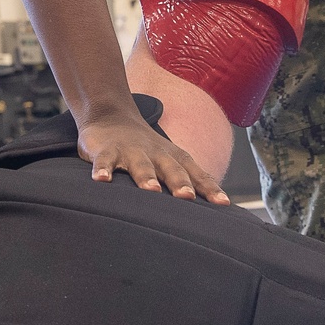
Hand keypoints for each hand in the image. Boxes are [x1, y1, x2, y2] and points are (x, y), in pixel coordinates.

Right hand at [77, 116, 229, 203]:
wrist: (111, 115)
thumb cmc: (147, 148)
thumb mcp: (170, 160)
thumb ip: (189, 180)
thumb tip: (217, 209)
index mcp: (174, 158)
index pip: (196, 174)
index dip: (209, 188)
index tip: (223, 204)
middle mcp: (156, 154)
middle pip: (171, 169)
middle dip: (180, 183)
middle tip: (188, 197)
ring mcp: (131, 151)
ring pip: (140, 165)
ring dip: (146, 177)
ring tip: (152, 190)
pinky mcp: (106, 150)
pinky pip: (105, 161)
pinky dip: (103, 169)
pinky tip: (101, 180)